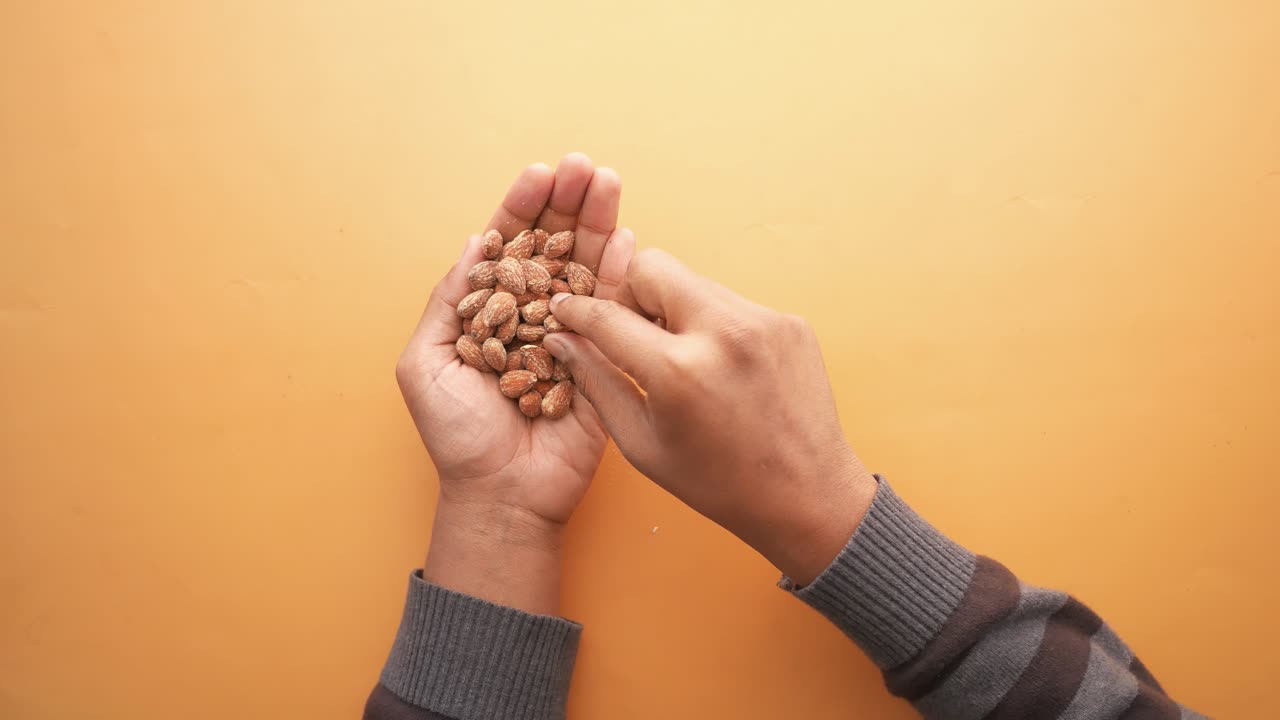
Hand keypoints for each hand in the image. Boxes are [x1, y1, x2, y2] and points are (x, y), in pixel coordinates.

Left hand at [395, 154, 633, 611]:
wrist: (501, 494)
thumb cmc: (457, 436)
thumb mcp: (427, 363)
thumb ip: (449, 302)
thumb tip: (474, 245)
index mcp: (490, 313)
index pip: (508, 248)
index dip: (522, 209)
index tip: (538, 174)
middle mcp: (533, 316)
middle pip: (553, 247)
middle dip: (567, 204)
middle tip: (582, 165)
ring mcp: (572, 335)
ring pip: (586, 268)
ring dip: (598, 223)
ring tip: (607, 181)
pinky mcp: (604, 360)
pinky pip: (615, 311)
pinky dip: (621, 273)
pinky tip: (627, 236)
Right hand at [543, 249, 877, 584]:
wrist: (807, 496)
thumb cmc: (718, 483)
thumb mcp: (642, 444)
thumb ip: (597, 383)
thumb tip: (562, 339)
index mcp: (678, 370)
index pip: (607, 314)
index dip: (576, 309)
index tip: (563, 308)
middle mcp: (723, 332)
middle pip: (652, 267)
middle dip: (630, 293)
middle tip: (632, 332)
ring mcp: (763, 321)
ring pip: (694, 281)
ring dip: (674, 308)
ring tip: (680, 356)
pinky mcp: (789, 322)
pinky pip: (732, 303)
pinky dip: (714, 325)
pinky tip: (722, 368)